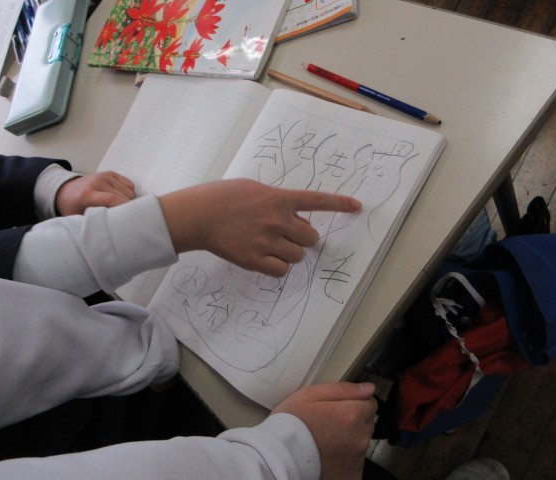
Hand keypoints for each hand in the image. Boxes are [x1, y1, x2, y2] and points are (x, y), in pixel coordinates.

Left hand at [55, 171, 135, 215]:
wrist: (66, 190)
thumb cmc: (74, 208)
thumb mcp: (79, 218)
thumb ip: (94, 222)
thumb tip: (111, 230)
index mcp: (87, 194)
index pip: (111, 198)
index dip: (124, 207)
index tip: (131, 218)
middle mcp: (97, 182)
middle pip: (123, 196)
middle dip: (128, 208)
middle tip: (125, 218)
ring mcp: (105, 176)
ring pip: (129, 191)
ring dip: (130, 201)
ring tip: (120, 208)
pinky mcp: (111, 174)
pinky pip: (129, 185)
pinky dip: (129, 193)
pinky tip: (121, 199)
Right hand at [158, 179, 361, 276]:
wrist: (198, 215)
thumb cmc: (222, 197)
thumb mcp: (253, 188)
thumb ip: (277, 200)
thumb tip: (296, 218)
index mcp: (278, 198)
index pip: (316, 200)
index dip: (339, 204)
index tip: (357, 207)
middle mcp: (277, 220)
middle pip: (311, 238)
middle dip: (303, 239)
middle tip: (286, 236)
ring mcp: (267, 241)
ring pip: (298, 256)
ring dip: (290, 253)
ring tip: (270, 246)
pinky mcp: (254, 259)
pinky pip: (281, 270)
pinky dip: (278, 267)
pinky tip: (265, 258)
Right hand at [272, 382, 376, 479]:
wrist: (279, 456)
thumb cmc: (291, 423)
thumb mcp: (311, 394)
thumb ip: (343, 389)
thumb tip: (369, 388)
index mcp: (352, 414)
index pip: (370, 403)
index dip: (354, 402)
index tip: (338, 407)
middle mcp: (360, 436)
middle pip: (366, 423)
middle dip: (352, 421)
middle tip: (328, 423)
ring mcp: (357, 458)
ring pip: (361, 441)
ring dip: (349, 439)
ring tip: (325, 440)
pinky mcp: (352, 474)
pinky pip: (356, 462)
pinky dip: (346, 458)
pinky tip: (328, 456)